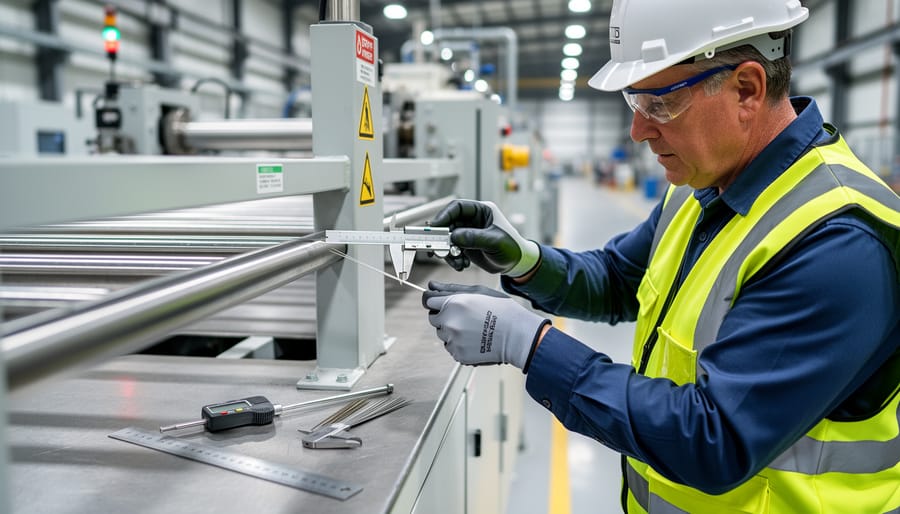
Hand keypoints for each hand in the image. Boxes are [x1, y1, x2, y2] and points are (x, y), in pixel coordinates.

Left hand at [423, 281, 549, 368]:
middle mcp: (449, 322)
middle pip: (434, 319)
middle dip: (445, 317)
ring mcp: (453, 340)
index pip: (429, 302)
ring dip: (452, 331)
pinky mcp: (458, 354)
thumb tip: (432, 286)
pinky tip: (475, 339)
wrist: (517, 335)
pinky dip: (459, 344)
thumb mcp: (478, 292)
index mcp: (452, 303)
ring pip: (443, 334)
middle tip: (466, 317)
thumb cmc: (502, 310)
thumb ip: (451, 289)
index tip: (447, 305)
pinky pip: (452, 348)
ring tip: (473, 329)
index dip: (439, 303)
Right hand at [430, 199, 539, 276]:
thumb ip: (475, 238)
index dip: (444, 215)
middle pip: (449, 223)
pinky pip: (452, 250)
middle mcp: (473, 220)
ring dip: (448, 252)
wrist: (517, 264)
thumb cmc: (512, 248)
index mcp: (482, 211)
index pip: (457, 207)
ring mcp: (468, 233)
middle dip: (443, 237)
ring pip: (448, 238)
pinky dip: (453, 259)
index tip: (435, 227)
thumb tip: (453, 237)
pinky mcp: (466, 246)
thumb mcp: (495, 242)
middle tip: (439, 249)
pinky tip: (461, 265)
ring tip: (457, 263)